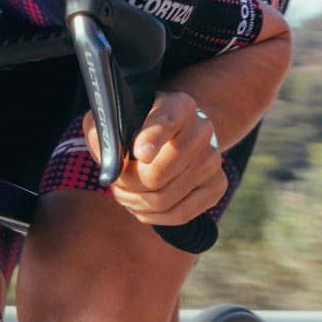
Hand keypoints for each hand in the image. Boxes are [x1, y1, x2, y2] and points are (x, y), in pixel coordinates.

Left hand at [85, 89, 228, 224]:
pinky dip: (153, 217)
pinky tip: (142, 206)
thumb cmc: (135, 127)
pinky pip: (180, 214)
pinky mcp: (217, 185)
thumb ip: (104, 133)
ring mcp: (212, 159)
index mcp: (178, 105)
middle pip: (158, 173)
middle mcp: (201, 129)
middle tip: (116, 182)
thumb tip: (113, 164)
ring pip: (164, 198)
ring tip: (125, 193)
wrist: (171, 137)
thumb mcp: (113, 120)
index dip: (152, 139)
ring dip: (135, 202)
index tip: (140, 153)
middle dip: (128, 184)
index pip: (166, 121)